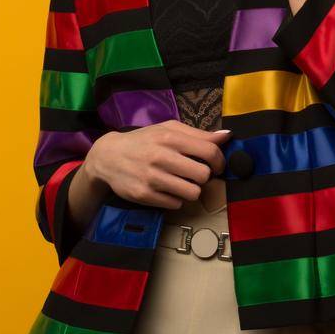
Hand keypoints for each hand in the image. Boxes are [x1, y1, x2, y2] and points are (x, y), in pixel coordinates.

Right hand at [82, 121, 230, 208]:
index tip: (218, 166)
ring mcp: (151, 178)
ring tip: (182, 182)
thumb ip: (198, 134)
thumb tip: (226, 136)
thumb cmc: (144, 141)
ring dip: (191, 189)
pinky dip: (175, 199)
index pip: (209, 152)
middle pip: (203, 175)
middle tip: (196, 174)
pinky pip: (175, 204)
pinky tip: (167, 189)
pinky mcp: (144, 195)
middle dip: (204, 176)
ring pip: (192, 193)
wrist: (108, 156)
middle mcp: (160, 157)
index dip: (220, 161)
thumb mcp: (168, 130)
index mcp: (169, 138)